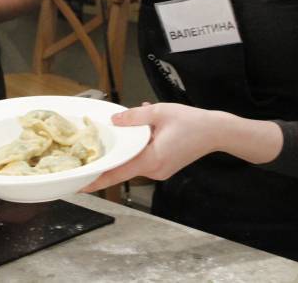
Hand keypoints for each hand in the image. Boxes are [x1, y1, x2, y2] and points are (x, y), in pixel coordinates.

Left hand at [82, 102, 218, 192]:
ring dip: (132, 142)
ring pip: (136, 158)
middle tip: (98, 141)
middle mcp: (154, 170)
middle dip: (114, 151)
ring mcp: (160, 170)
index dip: (97, 180)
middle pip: (124, 164)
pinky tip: (149, 126)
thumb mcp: (159, 113)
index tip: (80, 184)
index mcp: (150, 159)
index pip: (117, 174)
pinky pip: (146, 156)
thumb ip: (133, 117)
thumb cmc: (192, 122)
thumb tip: (114, 120)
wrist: (216, 131)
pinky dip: (143, 143)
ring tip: (140, 119)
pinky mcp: (165, 166)